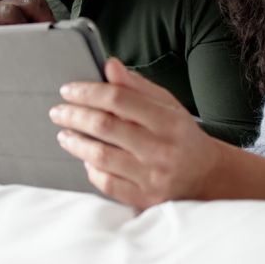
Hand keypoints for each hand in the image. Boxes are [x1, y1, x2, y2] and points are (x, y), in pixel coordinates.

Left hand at [49, 58, 222, 209]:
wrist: (206, 176)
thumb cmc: (181, 135)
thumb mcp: (167, 105)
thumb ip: (136, 86)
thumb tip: (109, 65)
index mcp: (168, 120)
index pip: (119, 98)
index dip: (88, 92)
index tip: (68, 90)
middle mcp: (161, 148)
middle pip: (104, 126)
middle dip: (74, 115)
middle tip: (58, 112)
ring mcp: (152, 176)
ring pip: (100, 156)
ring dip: (76, 143)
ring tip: (65, 135)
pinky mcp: (144, 198)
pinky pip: (106, 183)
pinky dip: (91, 169)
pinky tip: (86, 158)